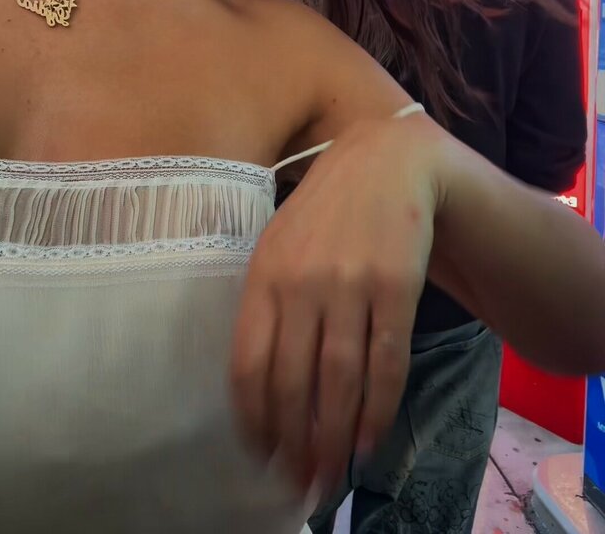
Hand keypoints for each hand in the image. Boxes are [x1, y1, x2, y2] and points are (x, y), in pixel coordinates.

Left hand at [230, 112, 441, 493]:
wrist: (388, 161)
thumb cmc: (325, 210)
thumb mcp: (279, 243)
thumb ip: (265, 305)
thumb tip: (259, 388)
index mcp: (264, 273)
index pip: (249, 365)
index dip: (254, 422)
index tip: (260, 457)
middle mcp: (302, 282)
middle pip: (293, 383)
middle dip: (295, 445)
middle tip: (300, 485)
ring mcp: (351, 284)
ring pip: (339, 381)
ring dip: (335, 439)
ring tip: (332, 476)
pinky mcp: (396, 286)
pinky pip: (386, 362)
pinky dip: (378, 409)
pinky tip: (370, 439)